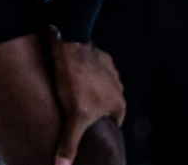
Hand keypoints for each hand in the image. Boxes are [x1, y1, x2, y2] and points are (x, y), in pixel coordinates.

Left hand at [48, 36, 124, 164]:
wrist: (70, 45)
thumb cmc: (75, 80)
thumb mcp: (73, 116)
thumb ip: (70, 142)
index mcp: (118, 103)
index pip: (110, 124)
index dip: (97, 128)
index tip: (85, 131)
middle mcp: (119, 87)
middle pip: (104, 106)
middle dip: (91, 111)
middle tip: (73, 114)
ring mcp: (109, 70)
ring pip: (97, 88)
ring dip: (86, 91)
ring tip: (69, 95)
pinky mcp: (97, 56)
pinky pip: (90, 71)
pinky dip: (81, 76)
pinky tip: (68, 78)